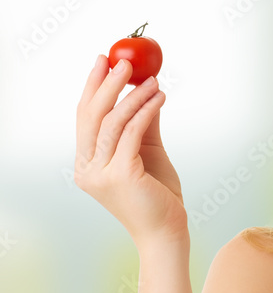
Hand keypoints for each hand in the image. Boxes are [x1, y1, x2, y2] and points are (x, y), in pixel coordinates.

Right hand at [75, 55, 187, 247]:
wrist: (167, 231)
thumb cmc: (157, 194)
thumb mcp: (147, 151)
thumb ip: (141, 123)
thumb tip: (145, 88)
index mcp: (86, 163)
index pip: (85, 118)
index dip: (92, 86)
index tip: (104, 61)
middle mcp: (87, 169)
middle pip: (92, 116)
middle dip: (107, 84)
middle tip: (124, 62)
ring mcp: (101, 174)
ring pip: (113, 122)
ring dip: (133, 96)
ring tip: (152, 80)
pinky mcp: (121, 175)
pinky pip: (132, 133)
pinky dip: (146, 110)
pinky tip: (160, 98)